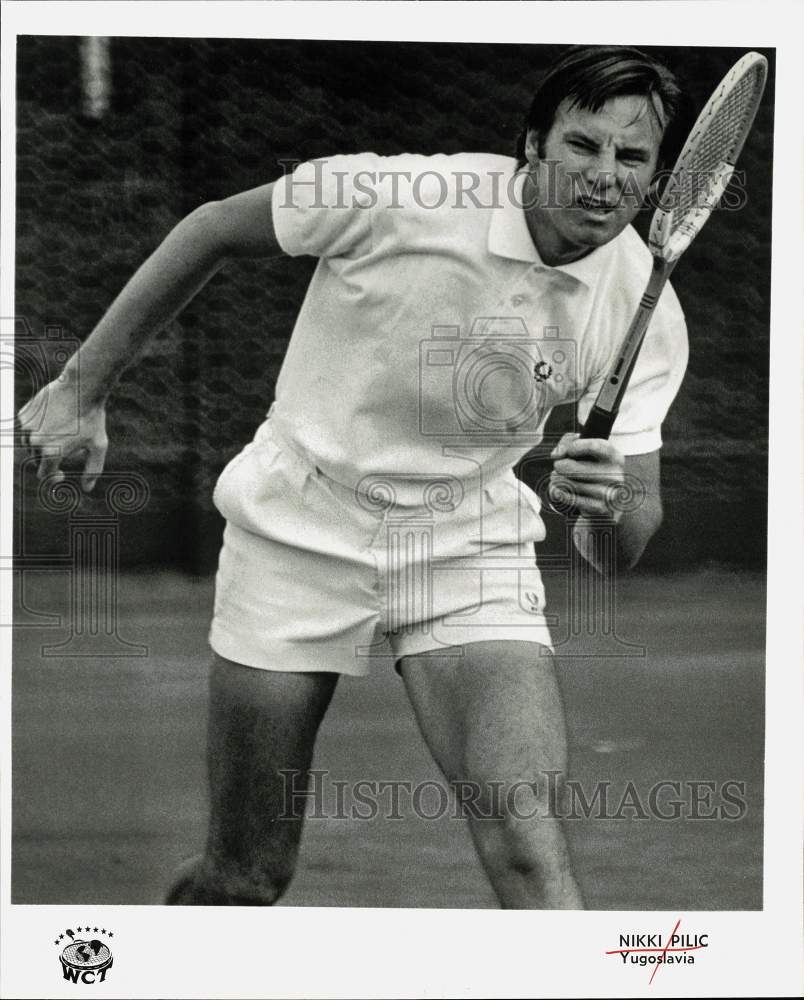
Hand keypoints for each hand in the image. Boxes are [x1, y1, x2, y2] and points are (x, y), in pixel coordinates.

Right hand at [16, 377, 107, 491]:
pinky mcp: (24, 415)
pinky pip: (27, 429)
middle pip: (37, 460)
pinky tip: (53, 420)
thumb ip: (93, 470)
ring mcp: (27, 427)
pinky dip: (37, 429)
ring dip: (43, 444)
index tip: (62, 473)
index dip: (53, 477)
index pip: (44, 475)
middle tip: (67, 447)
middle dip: (50, 458)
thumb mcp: (98, 446)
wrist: (81, 388)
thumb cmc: (92, 418)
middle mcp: (34, 442)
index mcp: (50, 453)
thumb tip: (87, 489)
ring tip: (61, 432)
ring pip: (30, 445)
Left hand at [548, 432, 625, 521]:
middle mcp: (614, 476)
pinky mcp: (597, 508)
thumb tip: (557, 454)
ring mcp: (607, 494)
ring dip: (556, 479)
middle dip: (559, 465)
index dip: (574, 446)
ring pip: (566, 482)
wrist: (604, 506)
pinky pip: (565, 496)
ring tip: (559, 479)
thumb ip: (569, 442)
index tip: (566, 451)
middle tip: (559, 467)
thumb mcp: (586, 452)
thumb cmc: (591, 472)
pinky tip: (560, 491)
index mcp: (615, 458)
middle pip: (572, 466)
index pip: (594, 446)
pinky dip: (556, 492)